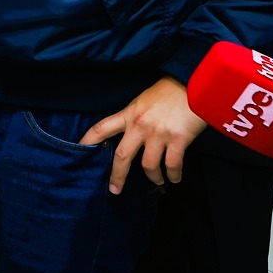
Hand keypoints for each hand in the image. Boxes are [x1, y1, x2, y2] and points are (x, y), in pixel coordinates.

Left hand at [80, 76, 205, 193]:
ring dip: (153, 177)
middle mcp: (140, 125)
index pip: (102, 128)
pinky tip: (174, 178)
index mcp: (129, 114)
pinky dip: (173, 175)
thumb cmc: (169, 90)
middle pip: (121, 156)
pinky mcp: (178, 139)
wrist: (194, 83)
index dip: (88, 141)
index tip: (78, 152)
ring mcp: (158, 133)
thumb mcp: (144, 100)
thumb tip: (131, 135)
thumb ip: (135, 117)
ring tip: (157, 181)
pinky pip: (172, 165)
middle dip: (117, 176)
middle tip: (114, 190)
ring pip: (148, 165)